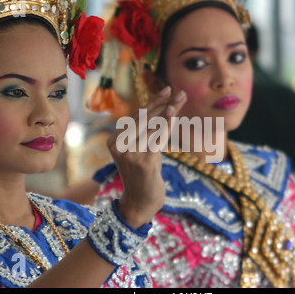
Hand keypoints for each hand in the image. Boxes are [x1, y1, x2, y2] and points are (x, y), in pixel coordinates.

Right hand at [106, 87, 186, 227]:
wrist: (139, 203)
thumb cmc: (143, 176)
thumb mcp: (140, 151)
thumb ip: (144, 133)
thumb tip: (162, 108)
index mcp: (113, 140)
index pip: (136, 116)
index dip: (153, 102)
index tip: (166, 90)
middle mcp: (118, 145)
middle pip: (144, 118)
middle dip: (163, 103)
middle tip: (180, 92)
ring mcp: (130, 153)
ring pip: (153, 126)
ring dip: (169, 110)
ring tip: (181, 99)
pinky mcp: (143, 161)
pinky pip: (158, 138)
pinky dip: (167, 125)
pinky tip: (174, 114)